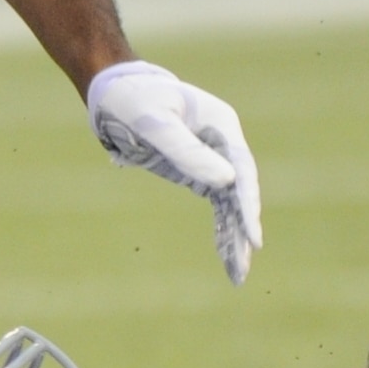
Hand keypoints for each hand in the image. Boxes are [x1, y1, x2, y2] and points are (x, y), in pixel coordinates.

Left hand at [87, 60, 262, 283]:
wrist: (114, 92)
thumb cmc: (133, 100)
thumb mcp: (155, 124)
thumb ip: (188, 151)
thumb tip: (227, 181)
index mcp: (221, 125)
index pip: (242, 170)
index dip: (248, 205)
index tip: (254, 238)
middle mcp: (223, 143)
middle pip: (241, 192)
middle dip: (243, 231)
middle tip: (243, 269)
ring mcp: (212, 158)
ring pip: (231, 204)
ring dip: (234, 237)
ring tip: (238, 276)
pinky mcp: (197, 172)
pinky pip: (216, 205)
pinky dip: (221, 230)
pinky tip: (226, 257)